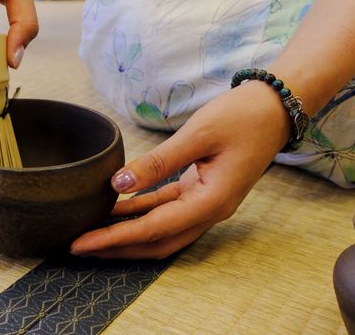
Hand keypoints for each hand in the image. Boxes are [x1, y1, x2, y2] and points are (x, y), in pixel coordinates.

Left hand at [70, 81, 289, 258]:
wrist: (276, 107)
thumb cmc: (242, 116)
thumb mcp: (197, 134)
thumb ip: (158, 161)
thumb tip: (119, 183)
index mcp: (211, 202)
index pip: (152, 229)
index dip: (114, 238)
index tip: (82, 243)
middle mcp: (209, 211)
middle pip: (156, 242)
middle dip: (116, 247)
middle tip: (78, 245)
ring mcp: (206, 203)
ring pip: (160, 230)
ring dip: (127, 232)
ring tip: (92, 230)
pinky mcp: (201, 191)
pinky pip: (167, 210)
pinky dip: (141, 211)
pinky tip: (116, 207)